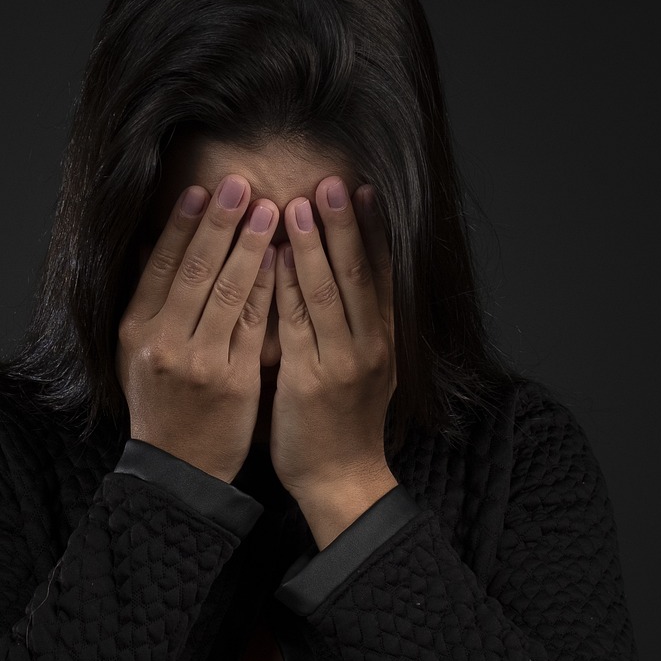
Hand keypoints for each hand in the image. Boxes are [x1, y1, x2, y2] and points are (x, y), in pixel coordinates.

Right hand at [116, 173, 280, 483]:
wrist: (178, 469)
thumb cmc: (160, 405)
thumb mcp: (135, 353)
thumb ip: (144, 298)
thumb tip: (148, 241)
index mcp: (135, 330)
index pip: (159, 266)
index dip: (181, 225)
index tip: (201, 190)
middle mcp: (164, 342)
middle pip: (195, 270)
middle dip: (220, 223)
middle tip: (241, 184)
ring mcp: (201, 362)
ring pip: (228, 292)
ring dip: (251, 246)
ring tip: (272, 209)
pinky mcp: (235, 380)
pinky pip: (255, 325)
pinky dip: (268, 289)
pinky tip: (283, 259)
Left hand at [270, 177, 400, 544]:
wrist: (341, 479)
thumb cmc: (342, 424)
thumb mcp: (363, 369)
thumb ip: (355, 326)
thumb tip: (337, 277)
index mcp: (385, 340)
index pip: (383, 274)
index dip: (375, 230)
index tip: (364, 190)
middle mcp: (370, 346)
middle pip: (359, 273)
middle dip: (345, 225)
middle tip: (332, 181)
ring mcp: (342, 363)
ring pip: (328, 293)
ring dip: (314, 245)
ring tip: (301, 204)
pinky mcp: (311, 381)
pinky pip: (297, 324)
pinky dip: (286, 287)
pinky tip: (276, 257)